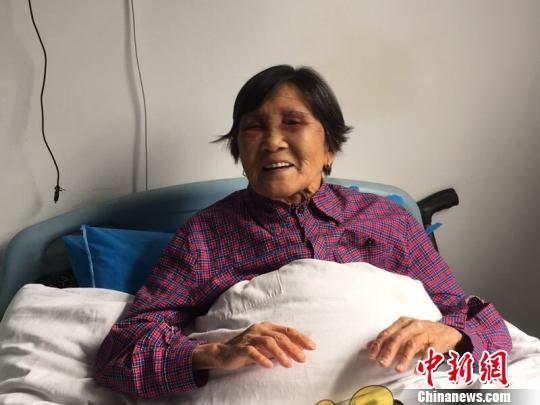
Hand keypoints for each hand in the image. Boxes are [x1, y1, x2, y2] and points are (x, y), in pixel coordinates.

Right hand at [192, 321, 315, 370]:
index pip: (287, 330)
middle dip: (293, 348)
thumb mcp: (266, 348)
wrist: (223, 353)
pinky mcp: (240, 347)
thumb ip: (280, 347)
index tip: (312, 347)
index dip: (301, 338)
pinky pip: (252, 351)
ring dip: (280, 354)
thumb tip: (299, 351)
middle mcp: (259, 329)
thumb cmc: (248, 349)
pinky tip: (269, 366)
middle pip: (280, 337)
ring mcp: (249, 337)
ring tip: (288, 364)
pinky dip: (262, 358)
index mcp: (267, 327)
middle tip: (303, 359)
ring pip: (268, 342)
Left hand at [367, 317, 462, 371]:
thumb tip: (369, 346)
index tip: (372, 356)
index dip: (378, 345)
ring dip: (404, 357)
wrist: (447, 332)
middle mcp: (413, 325)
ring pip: (412, 344)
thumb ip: (387, 338)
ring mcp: (425, 333)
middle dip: (389, 351)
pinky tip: (417, 370)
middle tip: (382, 364)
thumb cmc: (421, 332)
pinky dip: (423, 362)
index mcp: (402, 322)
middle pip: (398, 338)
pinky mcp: (436, 342)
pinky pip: (428, 352)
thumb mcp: (403, 331)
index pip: (387, 333)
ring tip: (398, 369)